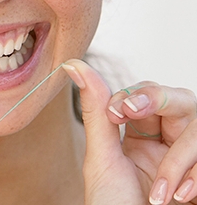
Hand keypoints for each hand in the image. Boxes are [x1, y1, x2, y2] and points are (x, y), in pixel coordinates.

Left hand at [63, 59, 196, 204]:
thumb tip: (72, 65)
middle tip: (131, 112)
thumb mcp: (103, 159)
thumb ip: (96, 111)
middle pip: (183, 102)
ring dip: (180, 158)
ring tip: (162, 190)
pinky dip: (194, 177)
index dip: (137, 94)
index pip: (149, 95)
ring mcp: (191, 162)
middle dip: (160, 101)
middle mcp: (169, 144)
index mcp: (140, 136)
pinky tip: (178, 198)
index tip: (117, 110)